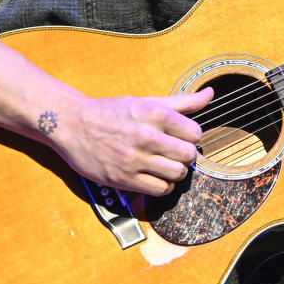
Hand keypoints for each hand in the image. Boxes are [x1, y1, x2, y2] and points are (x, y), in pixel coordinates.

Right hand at [52, 88, 212, 195]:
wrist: (73, 124)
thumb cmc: (112, 111)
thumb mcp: (146, 101)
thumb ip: (182, 101)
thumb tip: (210, 94)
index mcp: (155, 113)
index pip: (195, 133)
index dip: (191, 137)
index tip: (181, 137)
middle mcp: (146, 136)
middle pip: (189, 155)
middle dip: (186, 155)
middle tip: (175, 153)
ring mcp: (135, 159)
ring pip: (177, 174)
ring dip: (176, 172)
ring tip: (165, 165)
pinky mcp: (124, 178)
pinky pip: (159, 189)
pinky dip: (162, 186)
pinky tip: (155, 177)